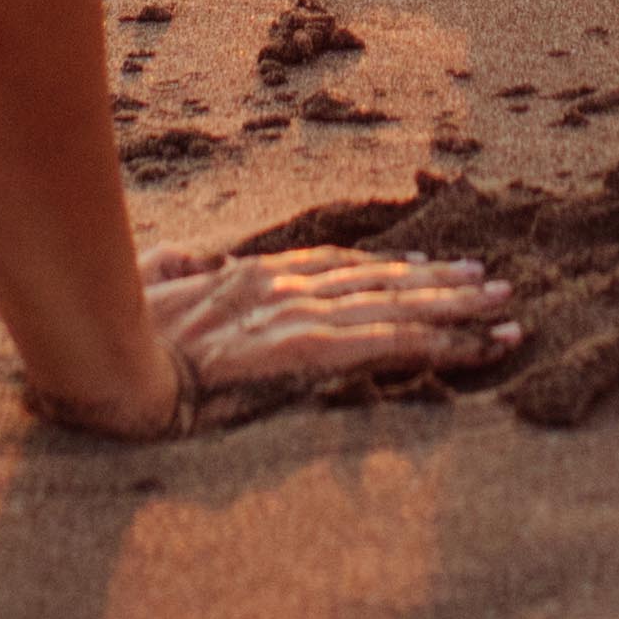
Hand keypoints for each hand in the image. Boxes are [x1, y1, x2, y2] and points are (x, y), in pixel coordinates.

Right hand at [135, 241, 520, 413]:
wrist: (114, 363)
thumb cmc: (116, 326)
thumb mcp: (146, 278)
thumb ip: (179, 264)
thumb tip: (201, 255)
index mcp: (250, 275)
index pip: (333, 265)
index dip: (382, 266)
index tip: (420, 265)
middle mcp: (287, 288)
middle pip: (380, 280)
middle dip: (438, 281)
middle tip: (488, 279)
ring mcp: (302, 318)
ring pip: (399, 307)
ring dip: (457, 309)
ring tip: (504, 308)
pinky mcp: (312, 352)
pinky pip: (393, 346)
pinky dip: (442, 343)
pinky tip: (477, 345)